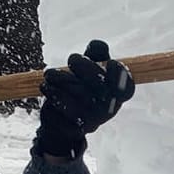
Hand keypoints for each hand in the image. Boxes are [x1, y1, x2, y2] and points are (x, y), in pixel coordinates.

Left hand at [32, 40, 134, 160]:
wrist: (61, 120)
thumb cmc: (79, 87)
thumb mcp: (91, 67)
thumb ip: (97, 54)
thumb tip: (99, 45)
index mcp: (118, 94)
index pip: (126, 85)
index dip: (119, 73)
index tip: (108, 62)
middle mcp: (110, 109)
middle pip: (102, 86)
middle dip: (85, 67)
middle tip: (72, 59)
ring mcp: (93, 120)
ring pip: (80, 95)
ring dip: (62, 79)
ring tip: (50, 75)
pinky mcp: (74, 128)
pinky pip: (64, 108)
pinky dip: (53, 93)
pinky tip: (47, 87)